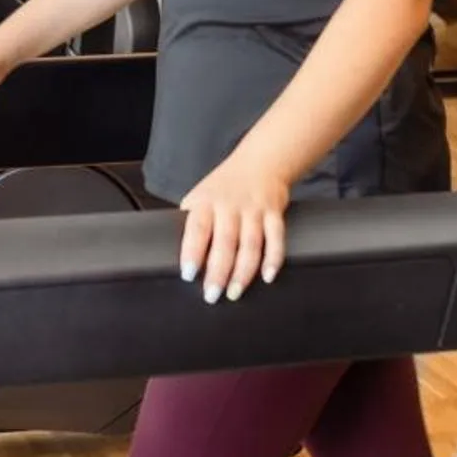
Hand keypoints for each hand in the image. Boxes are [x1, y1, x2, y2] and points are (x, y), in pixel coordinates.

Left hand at [178, 163, 292, 304]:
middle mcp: (230, 206)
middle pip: (225, 242)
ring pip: (250, 244)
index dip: (192, 252)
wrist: (261, 162)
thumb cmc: (225, 186)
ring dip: (243, 272)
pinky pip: (276, 238)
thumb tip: (180, 256)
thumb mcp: (201, 197)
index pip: (197, 228)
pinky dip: (274, 258)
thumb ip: (193, 223)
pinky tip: (267, 276)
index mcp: (206, 202)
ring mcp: (254, 210)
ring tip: (234, 292)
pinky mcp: (275, 213)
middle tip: (212, 295)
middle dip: (218, 271)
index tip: (189, 275)